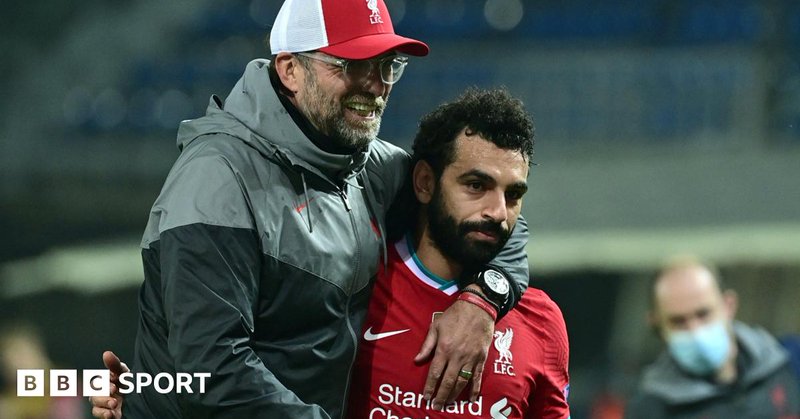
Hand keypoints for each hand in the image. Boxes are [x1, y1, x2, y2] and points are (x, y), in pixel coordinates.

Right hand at [89, 351, 128, 418]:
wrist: (145, 401)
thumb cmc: (133, 384)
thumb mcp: (126, 374)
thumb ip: (115, 365)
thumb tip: (106, 353)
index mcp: (108, 381)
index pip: (100, 380)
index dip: (105, 381)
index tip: (114, 383)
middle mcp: (104, 392)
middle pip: (94, 392)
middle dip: (103, 393)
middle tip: (114, 392)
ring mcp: (105, 403)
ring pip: (94, 403)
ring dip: (103, 403)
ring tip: (114, 404)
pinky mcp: (107, 413)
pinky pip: (98, 413)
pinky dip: (102, 414)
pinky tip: (110, 414)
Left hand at [414, 291, 494, 409]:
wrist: (477, 308)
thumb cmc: (454, 316)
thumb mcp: (436, 326)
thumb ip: (426, 345)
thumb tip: (416, 360)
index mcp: (444, 348)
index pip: (435, 373)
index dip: (430, 387)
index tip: (426, 397)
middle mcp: (457, 356)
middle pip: (448, 381)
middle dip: (441, 396)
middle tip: (436, 406)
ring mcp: (470, 358)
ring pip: (462, 382)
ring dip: (454, 394)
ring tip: (448, 403)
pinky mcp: (481, 358)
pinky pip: (477, 377)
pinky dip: (474, 389)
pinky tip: (471, 399)